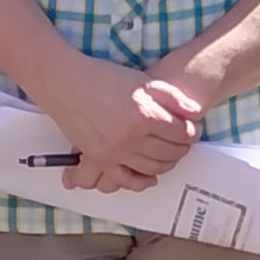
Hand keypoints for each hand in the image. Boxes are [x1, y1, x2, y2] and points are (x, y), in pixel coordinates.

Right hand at [53, 55, 204, 192]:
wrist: (65, 83)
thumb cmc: (102, 77)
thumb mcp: (142, 80)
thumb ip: (172, 97)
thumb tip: (194, 114)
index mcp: (144, 114)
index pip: (181, 133)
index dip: (191, 132)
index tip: (191, 129)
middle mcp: (131, 137)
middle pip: (169, 152)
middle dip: (182, 148)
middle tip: (183, 141)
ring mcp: (114, 151)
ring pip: (152, 168)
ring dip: (166, 163)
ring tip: (168, 154)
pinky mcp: (100, 159)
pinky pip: (125, 179)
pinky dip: (140, 182)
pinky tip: (149, 178)